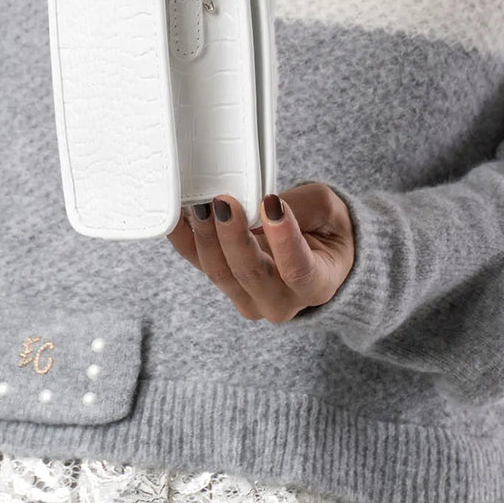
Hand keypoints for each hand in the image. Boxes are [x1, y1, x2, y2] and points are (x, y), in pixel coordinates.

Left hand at [166, 183, 354, 321]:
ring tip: (200, 203)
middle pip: (250, 274)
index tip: (272, 205)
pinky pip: (199, 264)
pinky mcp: (225, 283)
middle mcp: (281, 301)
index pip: (299, 270)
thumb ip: (299, 207)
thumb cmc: (326, 230)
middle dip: (232, 236)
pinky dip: (184, 239)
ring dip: (205, 236)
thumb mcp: (327, 210)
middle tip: (223, 201)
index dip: (283, 240)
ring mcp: (248, 298)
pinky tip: (176, 216)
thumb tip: (258, 204)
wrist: (316, 253)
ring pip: (220, 272)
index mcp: (317, 285)